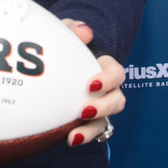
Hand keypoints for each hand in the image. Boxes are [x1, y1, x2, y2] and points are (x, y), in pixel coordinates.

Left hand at [62, 20, 124, 146]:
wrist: (50, 64)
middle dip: (104, 107)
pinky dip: (82, 137)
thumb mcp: (65, 32)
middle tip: (84, 110)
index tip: (91, 85)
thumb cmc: (64, 46)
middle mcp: (106, 90)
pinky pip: (91, 132)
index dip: (108, 80)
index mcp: (104, 68)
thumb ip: (74, 28)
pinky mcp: (85, 121)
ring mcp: (97, 107)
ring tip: (74, 135)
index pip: (116, 73)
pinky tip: (69, 139)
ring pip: (105, 121)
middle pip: (117, 101)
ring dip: (92, 128)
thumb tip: (85, 32)